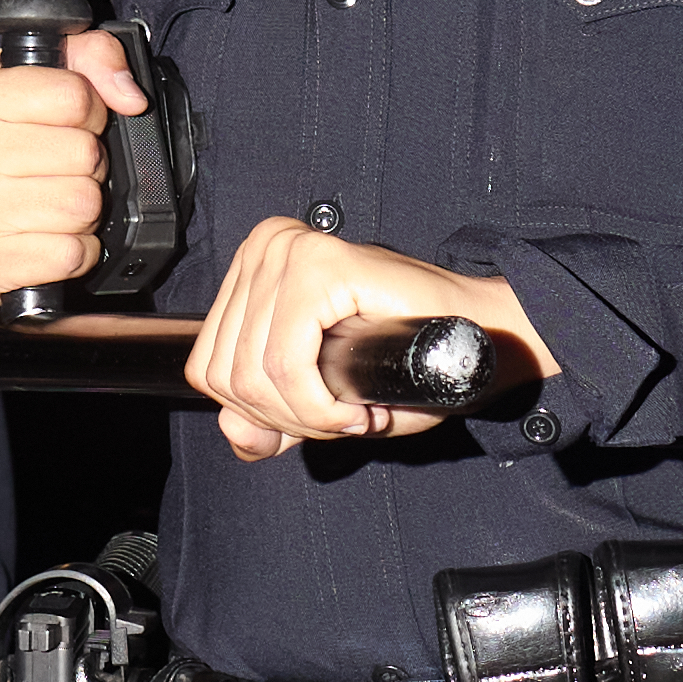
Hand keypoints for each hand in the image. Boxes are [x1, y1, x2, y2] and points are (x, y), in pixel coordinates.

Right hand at [0, 30, 147, 304]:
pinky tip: (44, 237)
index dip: (89, 111)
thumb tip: (131, 97)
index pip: (73, 96)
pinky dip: (73, 250)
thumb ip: (90, 57)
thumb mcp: (27, 80)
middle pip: (84, 153)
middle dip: (87, 164)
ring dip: (81, 209)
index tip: (70, 123)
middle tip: (57, 169)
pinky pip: (72, 253)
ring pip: (83, 205)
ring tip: (50, 203)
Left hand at [184, 223, 542, 460]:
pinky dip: (317, 407)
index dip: (257, 415)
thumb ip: (268, 417)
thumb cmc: (403, 359)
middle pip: (227, 375)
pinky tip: (354, 410)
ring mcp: (289, 251)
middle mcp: (265, 247)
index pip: (206, 366)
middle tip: (341, 420)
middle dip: (285, 420)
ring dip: (306, 418)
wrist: (476, 336)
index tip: (315, 419)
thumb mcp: (316, 398)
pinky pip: (285, 364)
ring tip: (351, 414)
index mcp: (252, 267)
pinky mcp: (320, 265)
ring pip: (253, 375)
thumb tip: (234, 434)